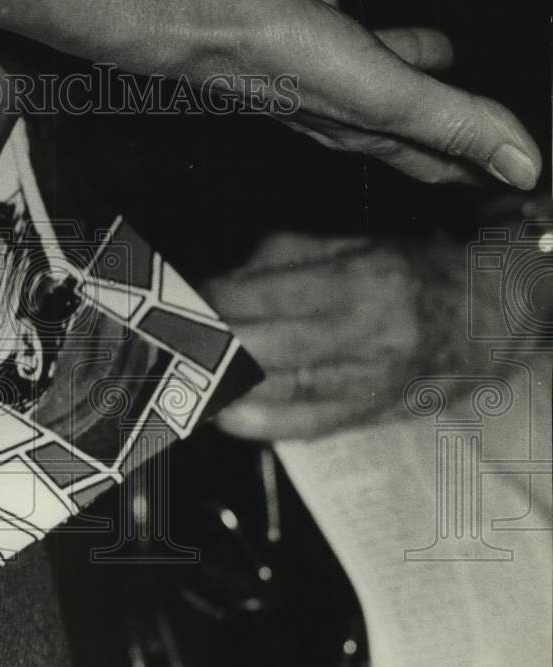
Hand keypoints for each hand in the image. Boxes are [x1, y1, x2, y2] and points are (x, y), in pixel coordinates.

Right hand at [109, 0, 540, 188]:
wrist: (192, 2)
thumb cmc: (268, 54)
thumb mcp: (379, 93)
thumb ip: (452, 122)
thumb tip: (521, 167)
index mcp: (357, 123)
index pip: (428, 158)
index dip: (472, 168)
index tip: (506, 177)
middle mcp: (336, 89)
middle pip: (405, 111)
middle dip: (446, 121)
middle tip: (482, 123)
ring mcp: (315, 40)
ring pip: (378, 50)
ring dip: (415, 49)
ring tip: (449, 44)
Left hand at [199, 229, 481, 440]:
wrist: (503, 311)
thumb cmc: (425, 266)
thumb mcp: (360, 241)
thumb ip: (287, 256)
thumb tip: (224, 277)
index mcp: (359, 279)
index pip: (263, 296)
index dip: (209, 303)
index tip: (175, 304)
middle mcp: (365, 334)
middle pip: (263, 348)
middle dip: (206, 348)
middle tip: (164, 343)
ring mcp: (372, 380)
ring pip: (280, 391)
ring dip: (222, 388)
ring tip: (180, 379)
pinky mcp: (376, 411)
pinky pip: (310, 425)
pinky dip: (261, 423)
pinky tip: (225, 415)